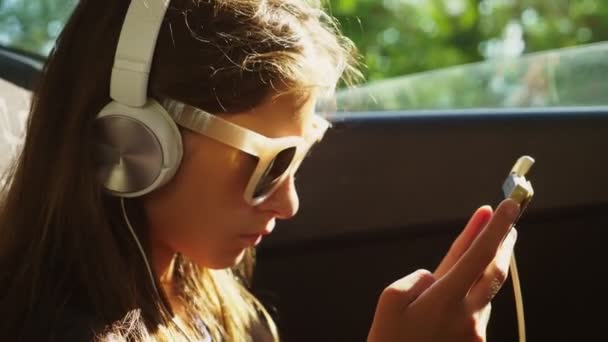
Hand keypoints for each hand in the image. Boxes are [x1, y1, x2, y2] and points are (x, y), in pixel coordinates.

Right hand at [367, 199, 519, 341]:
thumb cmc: (388, 341)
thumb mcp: (390, 299)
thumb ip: (419, 278)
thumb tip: (438, 275)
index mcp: (446, 300)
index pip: (479, 255)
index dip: (495, 228)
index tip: (509, 206)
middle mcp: (468, 316)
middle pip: (494, 271)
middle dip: (502, 243)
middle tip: (508, 221)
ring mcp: (474, 333)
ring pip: (482, 293)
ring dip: (480, 271)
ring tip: (474, 253)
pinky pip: (474, 311)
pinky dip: (468, 296)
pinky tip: (456, 294)